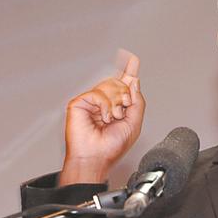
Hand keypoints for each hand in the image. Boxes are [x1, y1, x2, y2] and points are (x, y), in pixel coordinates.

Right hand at [58, 52, 145, 185]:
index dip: (128, 70)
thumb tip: (134, 81)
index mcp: (116, 106)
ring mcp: (91, 101)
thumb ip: (137, 101)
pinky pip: (98, 93)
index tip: (132, 58)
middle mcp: (103, 102)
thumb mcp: (134, 123)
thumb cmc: (111, 148)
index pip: (123, 83)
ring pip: (109, 85)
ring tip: (112, 119)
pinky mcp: (79, 103)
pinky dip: (105, 106)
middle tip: (122, 112)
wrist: (96, 158)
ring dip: (116, 103)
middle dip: (125, 96)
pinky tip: (103, 118)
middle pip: (119, 82)